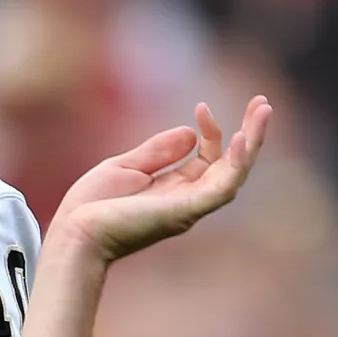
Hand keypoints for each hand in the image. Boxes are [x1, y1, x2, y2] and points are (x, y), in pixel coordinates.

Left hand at [46, 96, 272, 262]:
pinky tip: (243, 138)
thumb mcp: (126, 167)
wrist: (74, 233)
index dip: (211, 131)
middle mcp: (188, 200)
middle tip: (264, 103)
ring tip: (264, 111)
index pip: (208, 158)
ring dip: (252, 143)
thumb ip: (158, 151)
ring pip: (233, 175)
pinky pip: (220, 188)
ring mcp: (188, 207)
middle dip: (251, 134)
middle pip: (231, 166)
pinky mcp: (183, 212)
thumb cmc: (92, 207)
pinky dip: (234, 164)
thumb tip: (190, 133)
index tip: (202, 107)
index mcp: (175, 190)